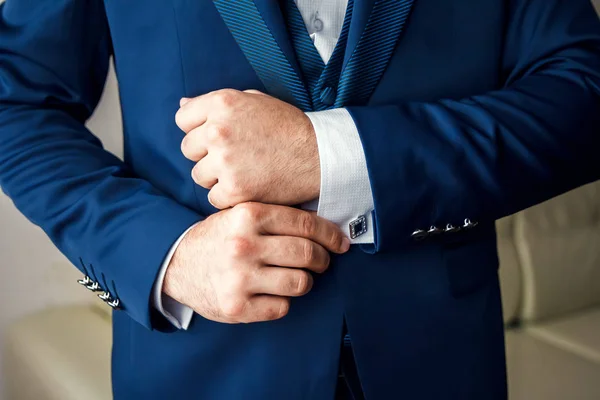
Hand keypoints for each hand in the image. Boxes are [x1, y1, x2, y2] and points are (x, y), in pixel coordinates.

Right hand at [163, 202, 349, 323]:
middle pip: (307, 254)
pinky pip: (282, 307)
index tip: (340, 242)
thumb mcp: (240, 215)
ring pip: (300, 283)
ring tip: (296, 277)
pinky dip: (283, 301)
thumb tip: (324, 226)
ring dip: (305, 281)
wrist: (177, 264)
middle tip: (321, 261)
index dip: (330, 235)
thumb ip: (276, 217)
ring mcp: (240, 278)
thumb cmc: (218, 238)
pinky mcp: (237, 307)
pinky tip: (273, 292)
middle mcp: (244, 245)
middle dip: (322, 260)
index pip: (305, 224)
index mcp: (248, 215)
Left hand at [175, 89, 319, 208]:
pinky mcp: (233, 189)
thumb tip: (182, 104)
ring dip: (216, 178)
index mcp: (223, 103)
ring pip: (199, 175)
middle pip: (188, 149)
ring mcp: (224, 161)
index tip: (215, 138)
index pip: (183, 118)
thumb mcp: (255, 101)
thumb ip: (217, 103)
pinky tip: (248, 187)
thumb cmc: (289, 127)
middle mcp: (218, 130)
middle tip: (233, 157)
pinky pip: (213, 198)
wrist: (318, 156)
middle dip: (206, 154)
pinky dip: (228, 197)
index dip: (198, 129)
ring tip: (243, 172)